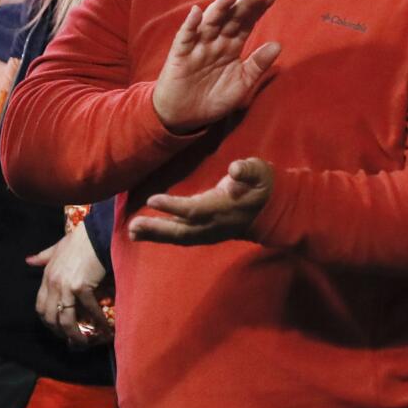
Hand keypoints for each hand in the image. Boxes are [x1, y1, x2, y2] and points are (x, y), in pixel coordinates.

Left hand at [29, 222, 111, 347]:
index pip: (40, 306)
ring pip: (67, 319)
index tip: (57, 327)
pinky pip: (88, 309)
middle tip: (70, 339)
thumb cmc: (79, 240)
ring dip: (75, 334)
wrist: (96, 233)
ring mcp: (67, 287)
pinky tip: (104, 327)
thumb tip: (28, 260)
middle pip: (51, 317)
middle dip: (60, 332)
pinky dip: (97, 320)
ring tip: (83, 342)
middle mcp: (54, 284)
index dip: (48, 321)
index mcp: (47, 277)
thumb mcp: (57, 248)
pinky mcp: (82, 287)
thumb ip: (43, 257)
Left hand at [129, 158, 272, 244]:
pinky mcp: (207, 234)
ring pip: (180, 237)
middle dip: (157, 229)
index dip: (173, 206)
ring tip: (133, 231)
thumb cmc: (262, 185)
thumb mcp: (260, 171)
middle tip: (133, 226)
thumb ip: (248, 169)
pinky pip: (183, 238)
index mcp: (223, 207)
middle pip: (182, 230)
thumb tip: (235, 168)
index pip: (194, 209)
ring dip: (156, 235)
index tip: (152, 199)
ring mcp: (211, 232)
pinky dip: (164, 237)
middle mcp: (214, 224)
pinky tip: (146, 234)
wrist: (273, 209)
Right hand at [150, 0, 280, 132]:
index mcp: (232, 45)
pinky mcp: (180, 54)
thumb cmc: (214, 99)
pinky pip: (186, 37)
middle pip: (232, 18)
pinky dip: (191, 24)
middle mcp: (216, 41)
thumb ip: (258, 65)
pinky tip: (198, 13)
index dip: (258, 8)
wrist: (184, 117)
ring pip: (210, 22)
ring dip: (220, 7)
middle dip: (245, 3)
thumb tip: (278, 45)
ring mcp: (198, 45)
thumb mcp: (241, 84)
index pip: (247, 22)